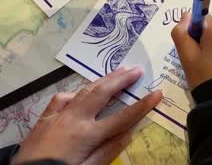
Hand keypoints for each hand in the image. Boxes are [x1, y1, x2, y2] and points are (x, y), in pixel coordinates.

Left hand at [13, 67, 161, 164]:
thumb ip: (108, 151)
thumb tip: (129, 133)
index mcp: (88, 134)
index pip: (122, 117)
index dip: (142, 105)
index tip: (157, 93)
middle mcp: (75, 119)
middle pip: (103, 93)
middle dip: (122, 80)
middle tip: (137, 69)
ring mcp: (59, 115)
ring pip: (85, 90)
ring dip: (104, 80)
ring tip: (119, 71)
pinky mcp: (46, 117)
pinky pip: (62, 98)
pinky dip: (75, 93)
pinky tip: (81, 93)